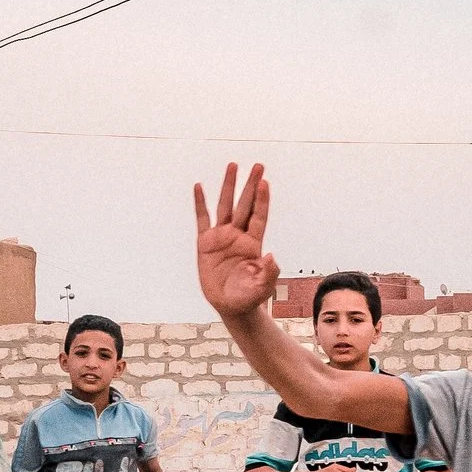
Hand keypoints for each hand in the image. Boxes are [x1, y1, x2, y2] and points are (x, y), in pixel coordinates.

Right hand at [193, 162, 282, 318]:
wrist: (231, 306)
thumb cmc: (249, 297)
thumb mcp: (262, 288)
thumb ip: (269, 273)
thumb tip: (271, 256)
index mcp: (253, 244)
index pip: (259, 216)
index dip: (262, 199)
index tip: (264, 182)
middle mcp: (238, 235)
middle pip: (245, 205)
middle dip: (251, 185)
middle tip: (258, 165)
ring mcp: (222, 237)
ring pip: (225, 206)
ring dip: (229, 186)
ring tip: (233, 165)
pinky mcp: (205, 243)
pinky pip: (202, 219)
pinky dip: (200, 203)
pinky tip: (199, 187)